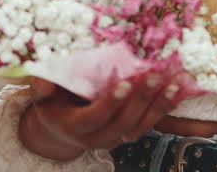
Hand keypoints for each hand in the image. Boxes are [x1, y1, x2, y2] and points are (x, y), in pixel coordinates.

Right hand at [22, 73, 183, 156]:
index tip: (125, 83)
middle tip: (153, 76)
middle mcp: (93, 138)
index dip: (109, 104)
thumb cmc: (51, 100)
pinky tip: (175, 92)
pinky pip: (147, 125)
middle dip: (139, 102)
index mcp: (71, 126)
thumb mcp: (41, 91)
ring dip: (156, 107)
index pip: (93, 118)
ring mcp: (112, 138)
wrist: (59, 125)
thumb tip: (44, 83)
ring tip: (171, 85)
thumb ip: (41, 84)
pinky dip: (162, 109)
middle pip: (120, 125)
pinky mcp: (126, 134)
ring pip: (137, 129)